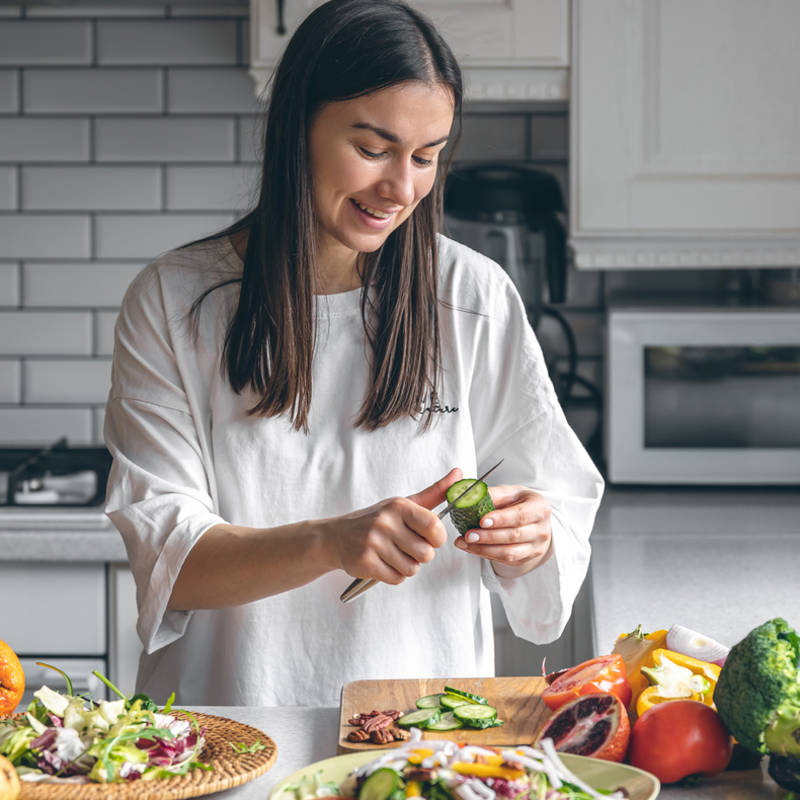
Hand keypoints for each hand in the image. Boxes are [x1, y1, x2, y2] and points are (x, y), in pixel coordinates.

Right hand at [327, 467, 461, 584]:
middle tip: (405, 546)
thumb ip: (435, 493)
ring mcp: (373, 542)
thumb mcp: (404, 504)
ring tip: (393, 554)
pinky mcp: (365, 562)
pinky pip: (396, 579)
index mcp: (399, 506)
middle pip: (426, 553)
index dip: (437, 538)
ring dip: (407, 566)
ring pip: (412, 569)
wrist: (337, 537)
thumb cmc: (377, 520)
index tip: (429, 537)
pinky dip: (393, 575)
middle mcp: (385, 522)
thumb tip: (459, 474)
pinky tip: (383, 563)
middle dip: (420, 555)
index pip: (434, 526)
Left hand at [453, 485, 551, 577]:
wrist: (533, 521)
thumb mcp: (511, 493)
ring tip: (466, 542)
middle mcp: (541, 529)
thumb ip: (494, 494)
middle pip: (514, 535)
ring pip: (509, 552)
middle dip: (488, 536)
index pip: (521, 515)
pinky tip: (471, 548)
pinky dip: (485, 554)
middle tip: (469, 534)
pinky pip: (504, 560)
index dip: (501, 519)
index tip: (482, 521)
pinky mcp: (525, 558)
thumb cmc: (521, 504)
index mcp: (539, 508)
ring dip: (484, 549)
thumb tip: (473, 494)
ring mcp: (535, 547)